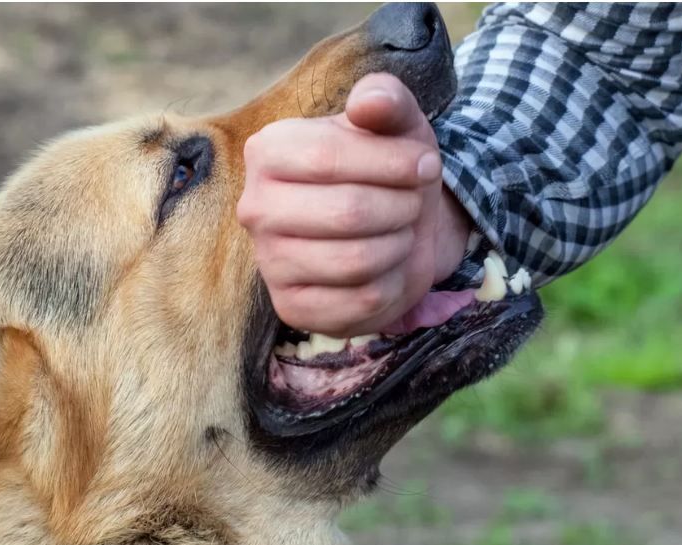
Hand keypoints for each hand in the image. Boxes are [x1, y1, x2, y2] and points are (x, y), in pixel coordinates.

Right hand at [237, 73, 471, 336]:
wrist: (394, 225)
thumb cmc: (387, 168)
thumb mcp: (395, 123)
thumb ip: (386, 99)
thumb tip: (369, 103)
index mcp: (267, 151)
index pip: (328, 157)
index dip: (393, 163)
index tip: (426, 165)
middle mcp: (256, 208)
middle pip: (347, 212)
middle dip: (401, 206)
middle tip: (411, 202)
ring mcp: (269, 262)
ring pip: (357, 260)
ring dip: (399, 244)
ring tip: (398, 231)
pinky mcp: (292, 308)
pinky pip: (362, 301)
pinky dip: (392, 284)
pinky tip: (386, 268)